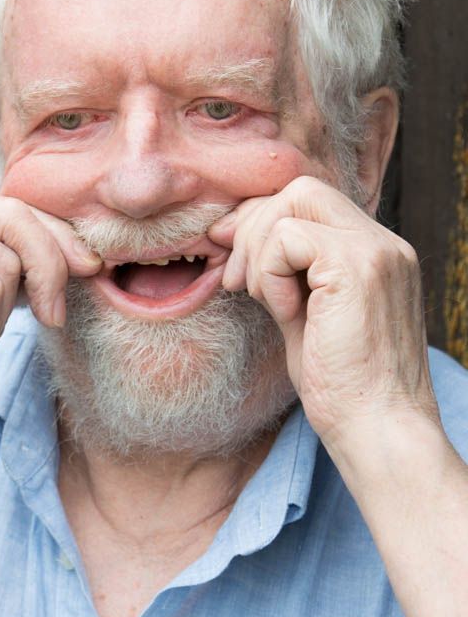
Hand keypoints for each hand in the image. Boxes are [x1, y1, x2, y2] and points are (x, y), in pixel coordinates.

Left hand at [206, 177, 438, 455]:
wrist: (378, 430)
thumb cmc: (342, 390)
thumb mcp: (306, 319)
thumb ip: (284, 276)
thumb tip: (236, 239)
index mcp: (376, 253)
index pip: (310, 200)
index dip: (261, 220)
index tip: (232, 261)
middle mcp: (383, 244)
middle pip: (300, 187)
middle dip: (253, 226)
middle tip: (236, 282)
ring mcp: (376, 251)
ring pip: (292, 201)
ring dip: (258, 251)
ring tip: (264, 302)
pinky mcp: (357, 268)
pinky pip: (288, 237)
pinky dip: (270, 272)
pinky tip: (285, 313)